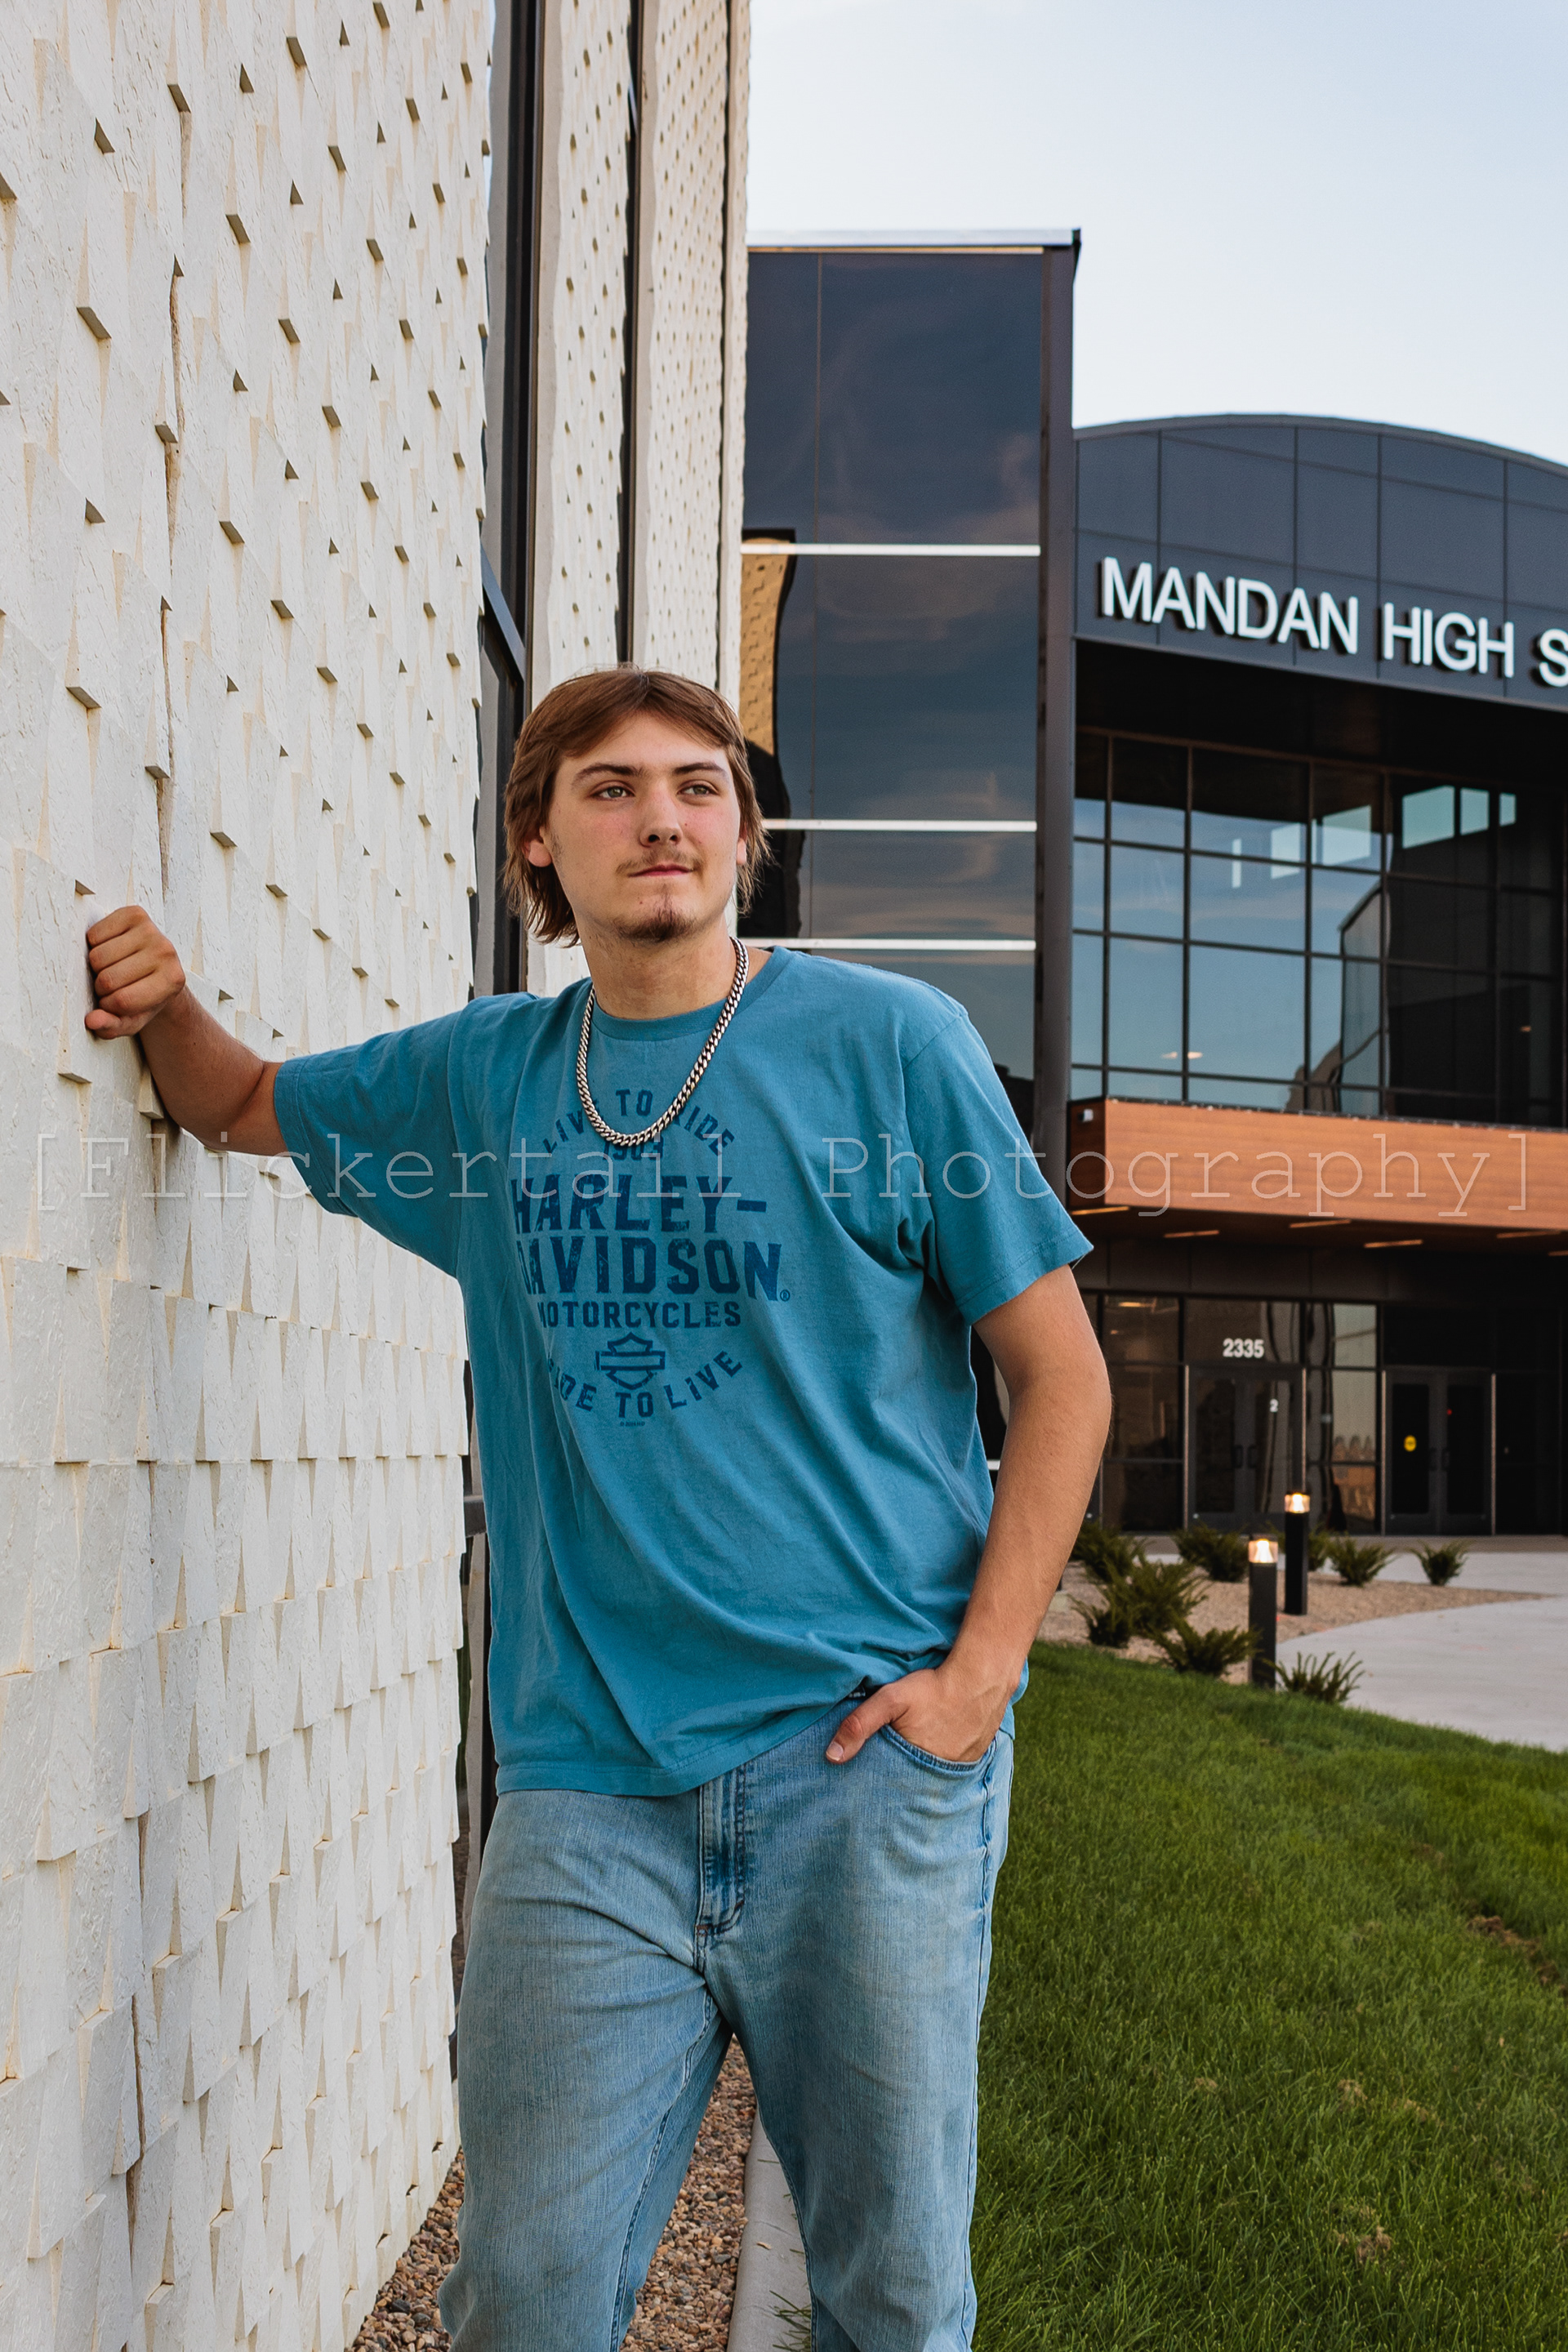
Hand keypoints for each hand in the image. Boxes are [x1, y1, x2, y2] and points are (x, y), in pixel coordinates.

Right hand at [85, 906, 186, 1038]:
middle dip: (101, 987)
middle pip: (107, 979)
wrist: (153, 966)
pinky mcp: (135, 913)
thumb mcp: (130, 1020)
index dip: (108, 1007)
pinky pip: (94, 934)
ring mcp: (152, 930)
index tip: (115, 1004)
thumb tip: (91, 1021)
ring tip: (111, 968)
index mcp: (172, 982)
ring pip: (97, 956)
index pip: (123, 1001)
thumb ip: (112, 1026)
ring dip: (96, 967)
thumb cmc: (141, 996)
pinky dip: (93, 945)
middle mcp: (167, 953)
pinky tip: (109, 949)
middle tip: (113, 985)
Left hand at [824, 1656, 1013, 1766]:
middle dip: (898, 1776)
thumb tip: (832, 1757)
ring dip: (920, 1769)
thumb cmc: (934, 1689)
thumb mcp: (891, 1700)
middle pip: (910, 1782)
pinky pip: (951, 1767)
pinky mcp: (973, 1758)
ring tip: (913, 1754)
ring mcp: (958, 1769)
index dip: (878, 1780)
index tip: (866, 1781)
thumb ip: (861, 1724)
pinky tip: (936, 1745)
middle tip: (891, 1762)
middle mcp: (938, 1776)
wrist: (982, 1678)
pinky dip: (941, 1761)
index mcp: (915, 1768)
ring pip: (931, 1775)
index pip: (889, 1786)